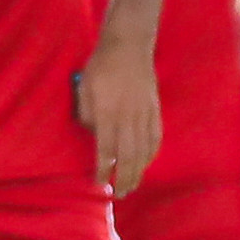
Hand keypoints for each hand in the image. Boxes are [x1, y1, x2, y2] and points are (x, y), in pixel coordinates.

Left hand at [77, 34, 162, 195]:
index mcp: (108, 113)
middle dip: (124, 178)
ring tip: (132, 184)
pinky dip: (151, 154)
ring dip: (139, 170)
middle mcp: (129, 117)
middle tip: (120, 193)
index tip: (99, 182)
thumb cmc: (101, 66)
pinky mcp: (155, 109)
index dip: (103, 168)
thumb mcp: (84, 88)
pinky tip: (146, 162)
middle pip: (129, 156)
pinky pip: (156, 138)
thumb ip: (87, 114)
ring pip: (145, 150)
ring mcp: (145, 114)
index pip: (105, 149)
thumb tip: (93, 135)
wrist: (128, 46)